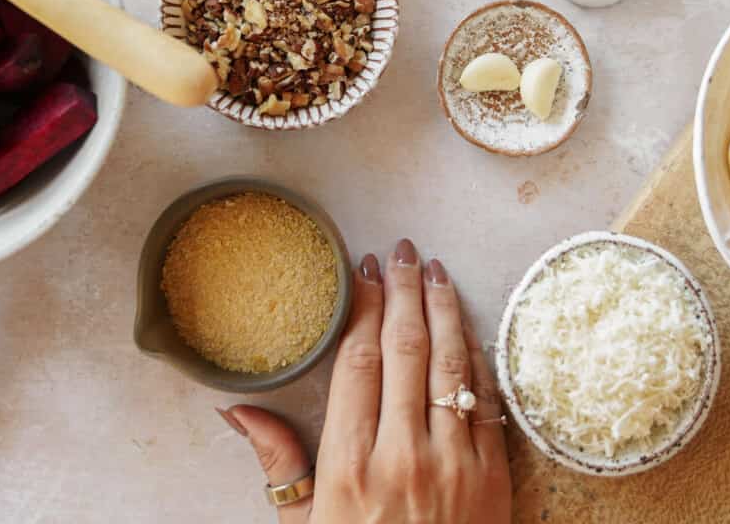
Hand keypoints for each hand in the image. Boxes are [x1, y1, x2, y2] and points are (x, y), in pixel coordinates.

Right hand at [223, 239, 510, 522]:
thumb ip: (278, 464)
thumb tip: (234, 408)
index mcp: (349, 464)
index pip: (357, 360)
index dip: (362, 306)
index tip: (363, 272)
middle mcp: (403, 454)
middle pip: (405, 347)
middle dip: (404, 290)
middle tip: (402, 252)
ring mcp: (455, 464)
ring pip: (452, 363)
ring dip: (446, 308)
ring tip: (437, 272)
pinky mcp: (495, 477)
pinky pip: (487, 400)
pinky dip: (478, 356)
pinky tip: (468, 329)